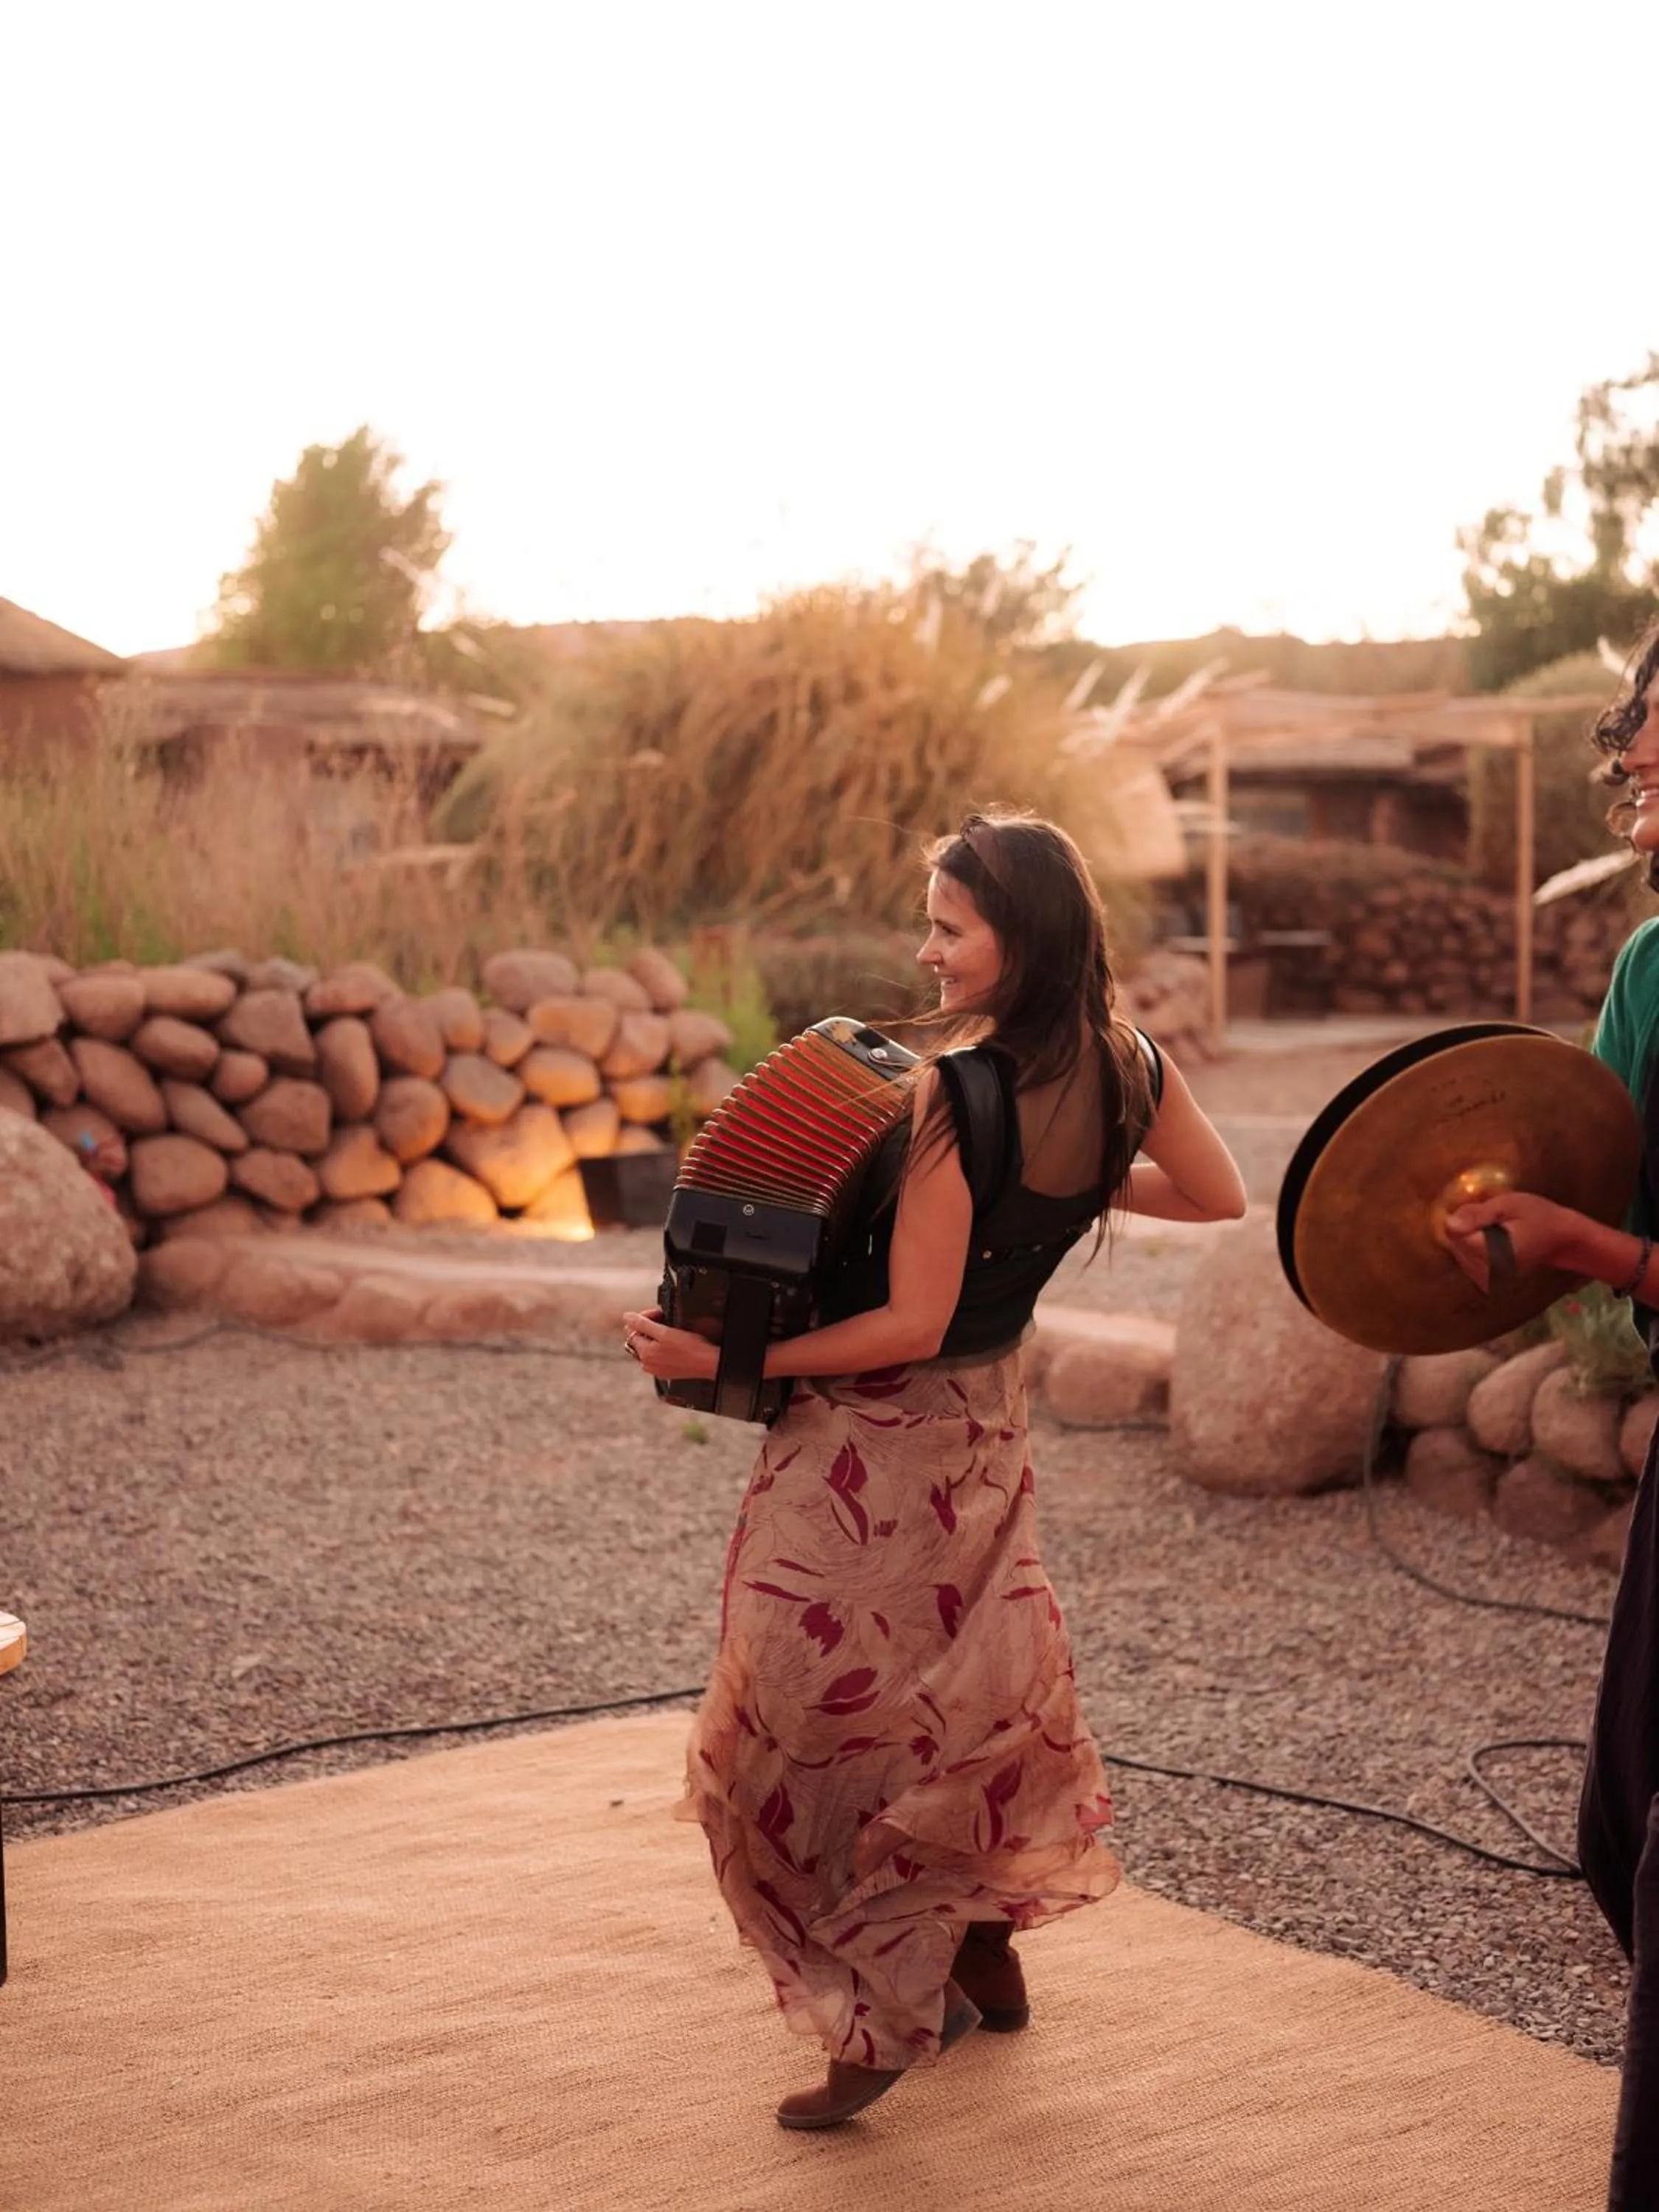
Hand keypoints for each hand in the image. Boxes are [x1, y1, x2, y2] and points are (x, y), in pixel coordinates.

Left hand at [621, 1307, 718, 1382]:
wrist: (708, 1363)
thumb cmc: (690, 1348)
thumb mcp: (665, 1331)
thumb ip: (643, 1324)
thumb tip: (627, 1317)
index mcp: (644, 1353)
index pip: (632, 1330)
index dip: (643, 1318)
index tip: (657, 1314)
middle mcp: (647, 1364)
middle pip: (639, 1340)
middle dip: (648, 1328)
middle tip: (663, 1319)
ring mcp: (656, 1370)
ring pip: (648, 1349)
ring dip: (654, 1338)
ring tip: (669, 1331)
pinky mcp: (665, 1373)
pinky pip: (657, 1357)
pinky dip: (660, 1348)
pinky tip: (673, 1345)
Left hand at [1442, 1191, 1570, 1291]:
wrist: (1561, 1239)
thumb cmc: (1538, 1216)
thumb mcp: (1509, 1204)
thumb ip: (1478, 1214)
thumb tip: (1449, 1224)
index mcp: (1495, 1254)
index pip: (1456, 1236)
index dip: (1466, 1219)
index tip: (1488, 1214)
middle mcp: (1489, 1273)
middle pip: (1456, 1245)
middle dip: (1469, 1230)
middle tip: (1497, 1223)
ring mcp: (1489, 1282)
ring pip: (1459, 1254)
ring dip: (1471, 1240)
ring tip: (1498, 1233)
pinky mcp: (1488, 1284)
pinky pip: (1466, 1262)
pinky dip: (1474, 1250)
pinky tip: (1494, 1244)